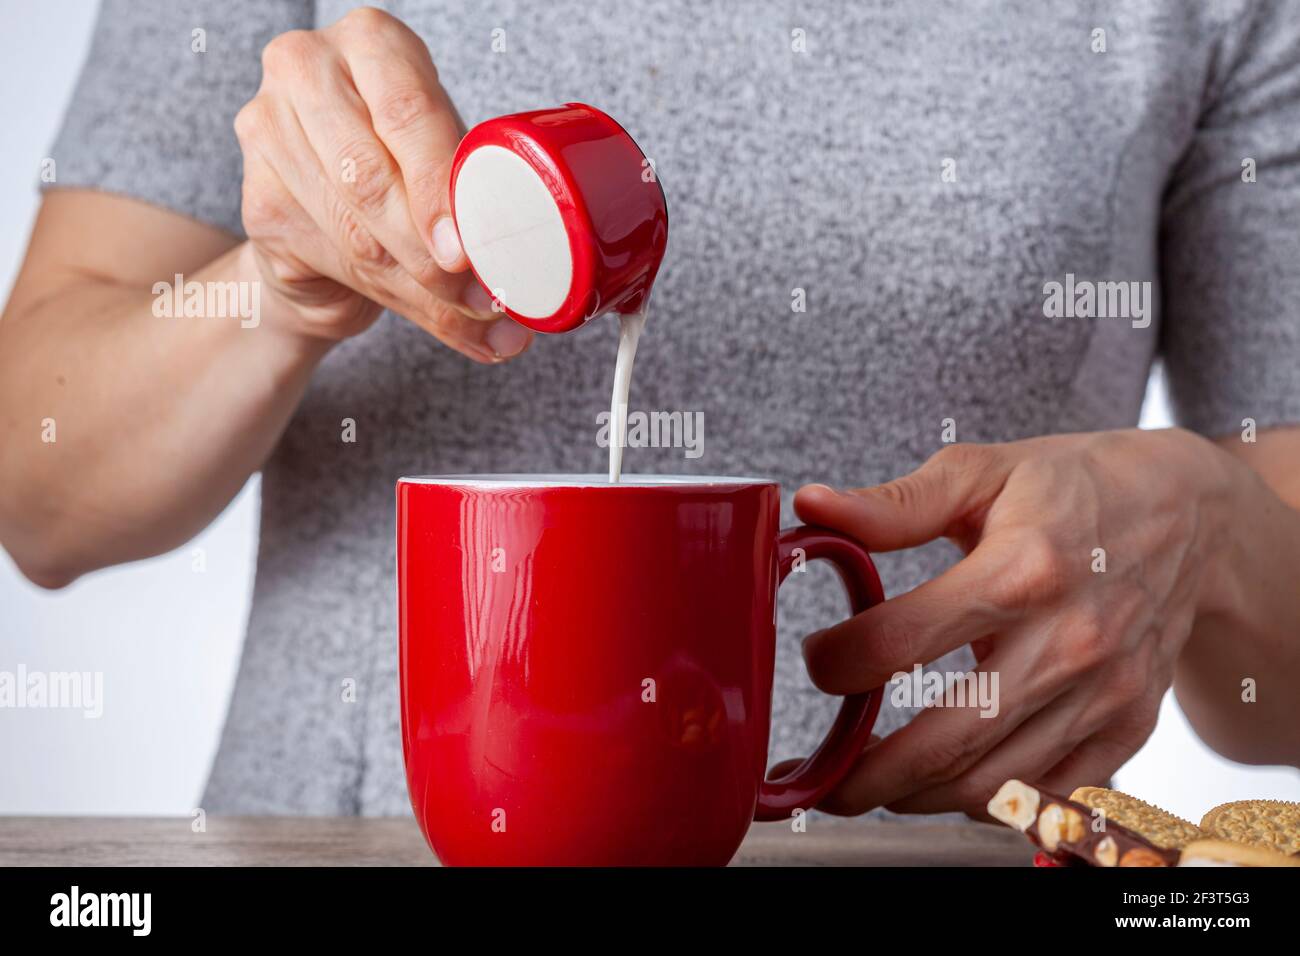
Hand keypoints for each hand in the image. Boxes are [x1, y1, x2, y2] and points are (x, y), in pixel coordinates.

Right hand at [233, 7, 530, 361]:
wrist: (331, 209)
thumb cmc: (402, 168)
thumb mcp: (444, 163)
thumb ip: (469, 205)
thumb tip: (513, 289)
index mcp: (373, 43)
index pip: (408, 113)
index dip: (438, 188)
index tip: (464, 250)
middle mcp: (308, 70)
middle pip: (370, 176)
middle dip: (428, 251)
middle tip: (473, 293)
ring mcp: (269, 130)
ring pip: (353, 230)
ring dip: (415, 283)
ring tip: (461, 307)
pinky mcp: (256, 199)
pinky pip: (331, 258)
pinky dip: (385, 294)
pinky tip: (416, 303)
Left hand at [790, 428, 1235, 817]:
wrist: (1190, 514)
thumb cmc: (1073, 487)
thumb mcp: (984, 472)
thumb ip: (894, 504)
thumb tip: (811, 505)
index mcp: (1021, 569)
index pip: (900, 640)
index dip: (838, 662)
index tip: (817, 662)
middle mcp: (1068, 640)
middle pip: (948, 736)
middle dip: (869, 771)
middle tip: (821, 776)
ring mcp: (1103, 691)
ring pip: (994, 778)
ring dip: (918, 796)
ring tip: (870, 786)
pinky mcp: (1127, 724)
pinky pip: (1047, 791)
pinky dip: (987, 801)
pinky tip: (943, 786)